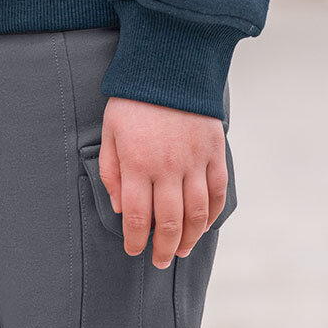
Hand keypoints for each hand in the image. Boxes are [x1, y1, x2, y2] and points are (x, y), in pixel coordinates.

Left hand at [98, 96, 227, 267]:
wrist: (169, 66)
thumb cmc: (132, 99)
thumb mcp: (109, 131)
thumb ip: (112, 171)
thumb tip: (120, 209)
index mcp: (137, 162)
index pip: (137, 216)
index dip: (136, 240)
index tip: (134, 251)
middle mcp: (168, 168)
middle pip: (169, 223)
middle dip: (164, 248)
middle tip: (160, 261)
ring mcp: (195, 162)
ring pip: (196, 215)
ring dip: (190, 238)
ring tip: (182, 250)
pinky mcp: (214, 154)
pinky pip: (218, 194)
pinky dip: (212, 215)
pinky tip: (204, 225)